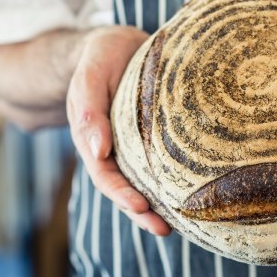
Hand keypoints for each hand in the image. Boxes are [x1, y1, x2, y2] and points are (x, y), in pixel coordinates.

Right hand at [67, 26, 171, 235]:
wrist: (114, 46)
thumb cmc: (100, 58)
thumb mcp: (91, 75)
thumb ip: (89, 109)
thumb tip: (97, 151)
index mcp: (92, 136)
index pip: (104, 174)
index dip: (120, 193)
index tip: (141, 206)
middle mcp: (110, 147)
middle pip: (123, 187)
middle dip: (141, 212)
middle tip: (164, 230)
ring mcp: (129, 145)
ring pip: (141, 181)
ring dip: (156, 205)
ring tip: (179, 225)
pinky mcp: (148, 139)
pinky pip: (156, 165)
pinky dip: (167, 182)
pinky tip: (187, 194)